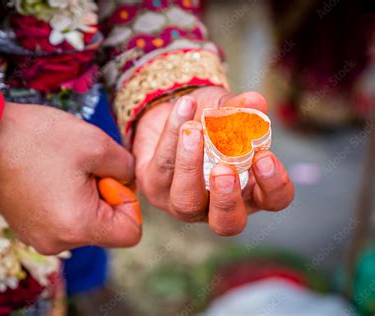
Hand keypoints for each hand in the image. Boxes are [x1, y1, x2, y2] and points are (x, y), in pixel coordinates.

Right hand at [0, 102, 141, 254]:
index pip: (131, 232)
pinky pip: (63, 221)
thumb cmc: (40, 138)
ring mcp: (39, 239)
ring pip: (85, 223)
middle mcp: (58, 243)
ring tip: (63, 170)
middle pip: (106, 228)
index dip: (129, 201)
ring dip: (85, 197)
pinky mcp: (28, 230)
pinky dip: (67, 200)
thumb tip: (129, 183)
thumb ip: (128, 168)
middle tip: (83, 167)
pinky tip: (50, 176)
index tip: (109, 176)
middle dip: (105, 196)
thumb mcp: (97, 144)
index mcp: (77, 227)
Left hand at [133, 86, 293, 234]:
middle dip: (226, 199)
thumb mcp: (228, 111)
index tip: (264, 157)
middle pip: (226, 223)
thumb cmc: (209, 120)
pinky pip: (162, 167)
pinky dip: (171, 134)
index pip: (273, 200)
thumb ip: (241, 109)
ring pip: (186, 200)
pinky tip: (183, 108)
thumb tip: (256, 101)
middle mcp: (216, 205)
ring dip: (190, 164)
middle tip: (224, 169)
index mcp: (248, 190)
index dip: (273, 185)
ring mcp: (183, 202)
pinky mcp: (154, 188)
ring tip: (195, 129)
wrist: (172, 115)